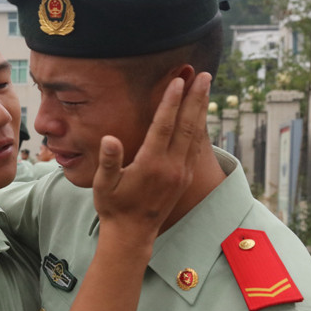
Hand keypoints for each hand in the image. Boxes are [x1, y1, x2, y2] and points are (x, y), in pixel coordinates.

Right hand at [91, 73, 210, 244]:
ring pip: (196, 134)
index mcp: (151, 164)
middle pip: (187, 125)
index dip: (171, 101)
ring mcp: (182, 172)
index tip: (178, 81)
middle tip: (204, 76)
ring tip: (206, 88)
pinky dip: (200, 127)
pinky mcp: (185, 178)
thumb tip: (109, 139)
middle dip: (196, 98)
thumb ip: (108, 161)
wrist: (132, 234)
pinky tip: (201, 115)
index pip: (164, 125)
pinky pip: (196, 147)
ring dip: (202, 109)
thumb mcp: (103, 185)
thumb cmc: (114, 207)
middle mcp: (172, 167)